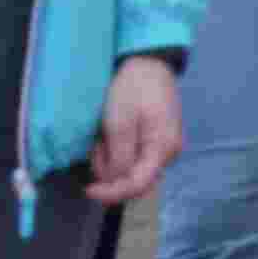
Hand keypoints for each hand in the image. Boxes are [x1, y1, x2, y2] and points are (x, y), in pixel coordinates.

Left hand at [87, 54, 183, 208]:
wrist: (149, 65)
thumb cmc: (133, 90)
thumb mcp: (119, 123)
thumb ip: (118, 157)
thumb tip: (114, 181)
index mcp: (162, 148)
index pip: (137, 184)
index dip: (111, 193)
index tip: (88, 190)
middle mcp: (169, 152)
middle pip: (137, 181)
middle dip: (111, 174)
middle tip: (96, 150)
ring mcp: (165, 147)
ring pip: (134, 171)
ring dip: (112, 162)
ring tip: (102, 138)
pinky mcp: (158, 141)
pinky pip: (137, 159)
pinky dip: (118, 154)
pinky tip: (112, 137)